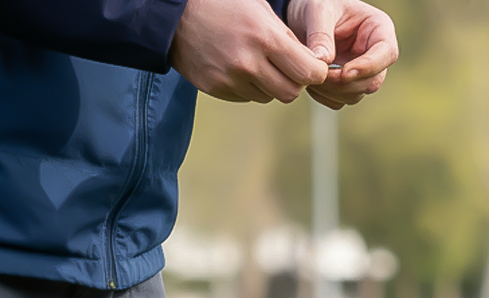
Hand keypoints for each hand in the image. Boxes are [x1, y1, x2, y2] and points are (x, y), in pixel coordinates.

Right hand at [170, 0, 328, 101]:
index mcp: (264, 38)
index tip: (312, 67)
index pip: (309, 73)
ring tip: (256, 62)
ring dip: (270, 85)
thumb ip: (287, 37)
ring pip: (269, 97)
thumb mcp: (259, 9)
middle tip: (285, 67)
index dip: (315, 72)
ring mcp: (231, 78)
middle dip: (294, 81)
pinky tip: (237, 66)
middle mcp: (248, 62)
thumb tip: (313, 63)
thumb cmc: (222, 5)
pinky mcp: (217, 88)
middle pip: (291, 93)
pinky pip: (247, 97)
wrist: (173, 13)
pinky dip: (249, 87)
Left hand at [285, 0, 398, 108]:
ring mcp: (364, 72)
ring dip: (332, 91)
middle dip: (344, 83)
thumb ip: (321, 34)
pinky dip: (325, 96)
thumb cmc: (318, 4)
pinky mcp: (349, 85)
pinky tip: (311, 81)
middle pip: (372, 81)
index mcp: (379, 29)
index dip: (368, 67)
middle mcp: (376, 54)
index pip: (387, 53)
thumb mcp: (318, 9)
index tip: (344, 72)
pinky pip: (341, 100)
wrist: (302, 16)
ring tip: (309, 75)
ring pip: (356, 93)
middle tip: (318, 75)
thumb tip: (323, 61)